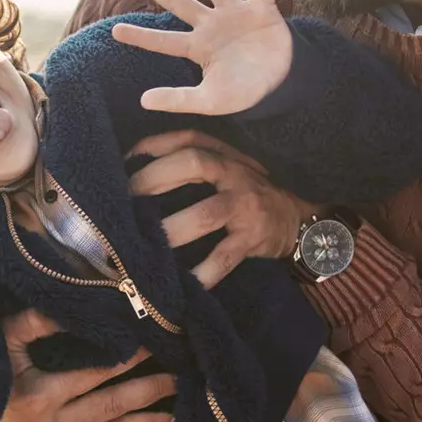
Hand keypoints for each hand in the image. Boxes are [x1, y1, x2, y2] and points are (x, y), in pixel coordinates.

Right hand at [0, 309, 175, 421]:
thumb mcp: (4, 336)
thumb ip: (35, 321)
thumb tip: (72, 309)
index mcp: (39, 397)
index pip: (97, 374)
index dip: (131, 359)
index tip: (156, 345)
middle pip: (112, 408)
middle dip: (150, 392)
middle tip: (181, 377)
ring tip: (178, 413)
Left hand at [111, 0, 292, 115]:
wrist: (281, 85)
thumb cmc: (244, 92)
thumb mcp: (210, 101)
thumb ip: (179, 100)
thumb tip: (143, 100)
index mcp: (198, 48)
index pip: (164, 42)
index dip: (141, 36)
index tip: (115, 30)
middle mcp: (212, 26)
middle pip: (180, 5)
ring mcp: (235, 14)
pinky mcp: (262, 9)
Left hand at [126, 129, 315, 287]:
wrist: (298, 216)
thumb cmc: (246, 191)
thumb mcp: (226, 167)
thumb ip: (192, 162)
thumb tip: (133, 169)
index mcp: (222, 154)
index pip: (185, 138)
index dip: (152, 146)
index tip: (122, 162)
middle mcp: (234, 172)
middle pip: (194, 163)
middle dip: (154, 178)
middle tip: (126, 200)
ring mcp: (245, 205)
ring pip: (206, 213)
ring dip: (173, 228)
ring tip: (147, 244)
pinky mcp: (254, 237)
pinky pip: (226, 256)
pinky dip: (205, 271)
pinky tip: (186, 282)